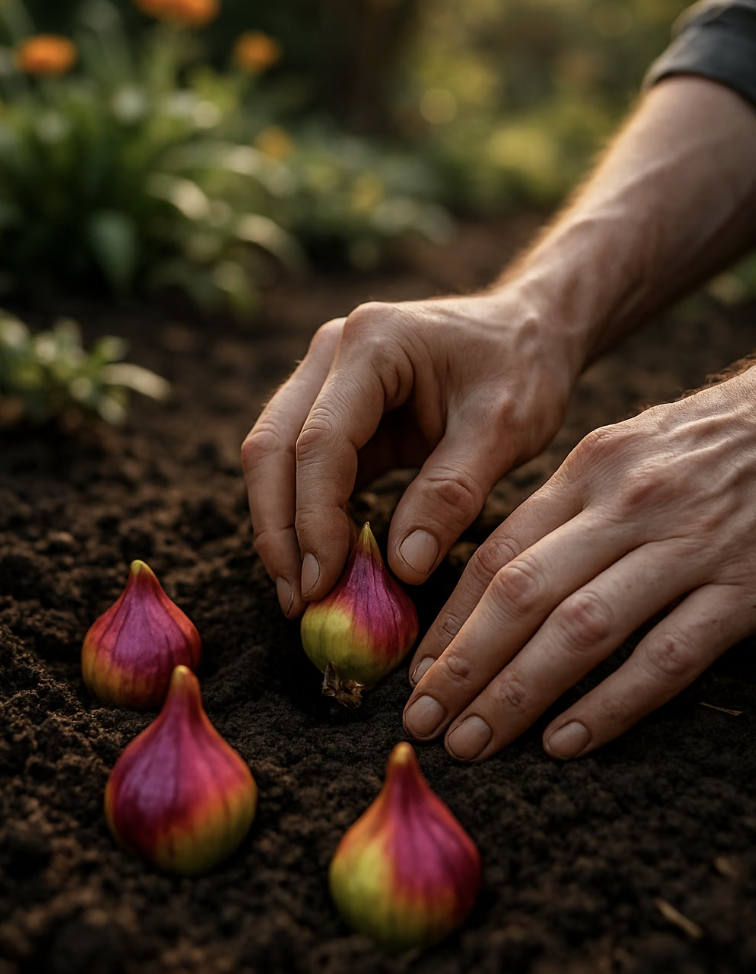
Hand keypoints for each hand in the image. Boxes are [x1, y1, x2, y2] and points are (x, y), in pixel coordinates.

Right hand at [242, 290, 580, 616]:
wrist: (528, 332)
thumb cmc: (523, 369)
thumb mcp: (504, 430)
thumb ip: (451, 494)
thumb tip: (401, 568)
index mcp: (373, 343)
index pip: (320, 441)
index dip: (314, 518)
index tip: (323, 584)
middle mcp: (333, 353)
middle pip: (273, 447)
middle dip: (278, 530)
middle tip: (298, 601)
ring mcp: (326, 378)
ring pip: (275, 458)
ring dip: (282, 527)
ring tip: (302, 594)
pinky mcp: (334, 410)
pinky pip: (303, 467)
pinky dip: (307, 516)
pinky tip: (322, 563)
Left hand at [403, 366, 755, 760]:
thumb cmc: (698, 446)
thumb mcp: (620, 452)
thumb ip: (560, 511)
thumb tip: (490, 579)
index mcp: (589, 469)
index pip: (498, 553)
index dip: (450, 618)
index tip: (416, 669)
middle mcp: (627, 506)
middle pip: (524, 594)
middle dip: (465, 664)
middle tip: (426, 718)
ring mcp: (687, 548)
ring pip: (582, 630)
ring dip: (519, 693)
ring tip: (475, 741)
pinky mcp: (744, 590)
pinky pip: (666, 657)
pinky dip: (611, 705)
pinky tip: (565, 742)